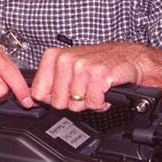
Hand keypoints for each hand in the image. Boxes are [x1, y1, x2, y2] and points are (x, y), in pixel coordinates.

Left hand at [30, 42, 151, 111]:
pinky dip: (101, 103)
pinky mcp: (100, 75)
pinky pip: (93, 103)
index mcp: (54, 57)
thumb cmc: (100, 63)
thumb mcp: (69, 68)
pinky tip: (105, 91)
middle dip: (72, 102)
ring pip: (76, 104)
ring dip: (89, 102)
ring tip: (96, 88)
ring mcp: (83, 66)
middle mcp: (66, 60)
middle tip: (85, 90)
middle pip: (57, 102)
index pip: (38, 92)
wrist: (130, 57)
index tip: (64, 94)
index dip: (52, 99)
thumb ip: (50, 83)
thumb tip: (31, 100)